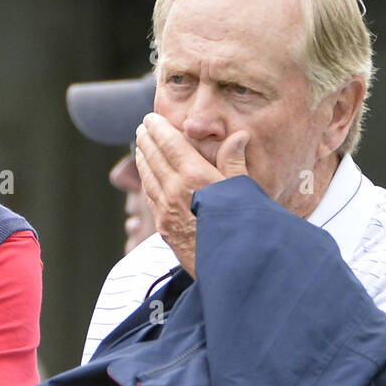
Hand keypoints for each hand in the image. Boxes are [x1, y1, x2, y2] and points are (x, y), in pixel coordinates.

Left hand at [135, 113, 249, 275]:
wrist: (233, 267)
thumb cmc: (244, 226)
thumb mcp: (244, 189)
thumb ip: (234, 161)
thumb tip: (238, 135)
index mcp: (195, 177)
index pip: (170, 145)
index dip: (159, 129)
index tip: (150, 118)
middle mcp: (176, 192)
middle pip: (154, 158)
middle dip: (146, 140)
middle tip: (142, 128)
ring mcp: (166, 213)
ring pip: (148, 178)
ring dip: (143, 159)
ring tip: (141, 146)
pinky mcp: (164, 230)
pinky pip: (151, 199)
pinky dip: (146, 182)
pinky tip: (148, 178)